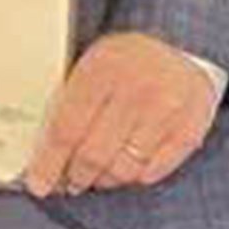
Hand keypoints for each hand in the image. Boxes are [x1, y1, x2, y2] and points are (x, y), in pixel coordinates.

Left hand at [22, 31, 223, 196]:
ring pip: (124, 168)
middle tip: (69, 182)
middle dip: (76, 176)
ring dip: (104, 180)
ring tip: (96, 176)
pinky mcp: (189, 130)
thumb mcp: (91, 63)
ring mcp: (166, 112)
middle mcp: (135, 91)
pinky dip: (134, 177)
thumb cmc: (126, 60)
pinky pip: (153, 171)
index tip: (39, 184)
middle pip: (94, 154)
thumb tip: (43, 150)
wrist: (181, 44)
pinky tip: (126, 168)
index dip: (49, 163)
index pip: (66, 129)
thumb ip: (68, 101)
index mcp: (101, 69)